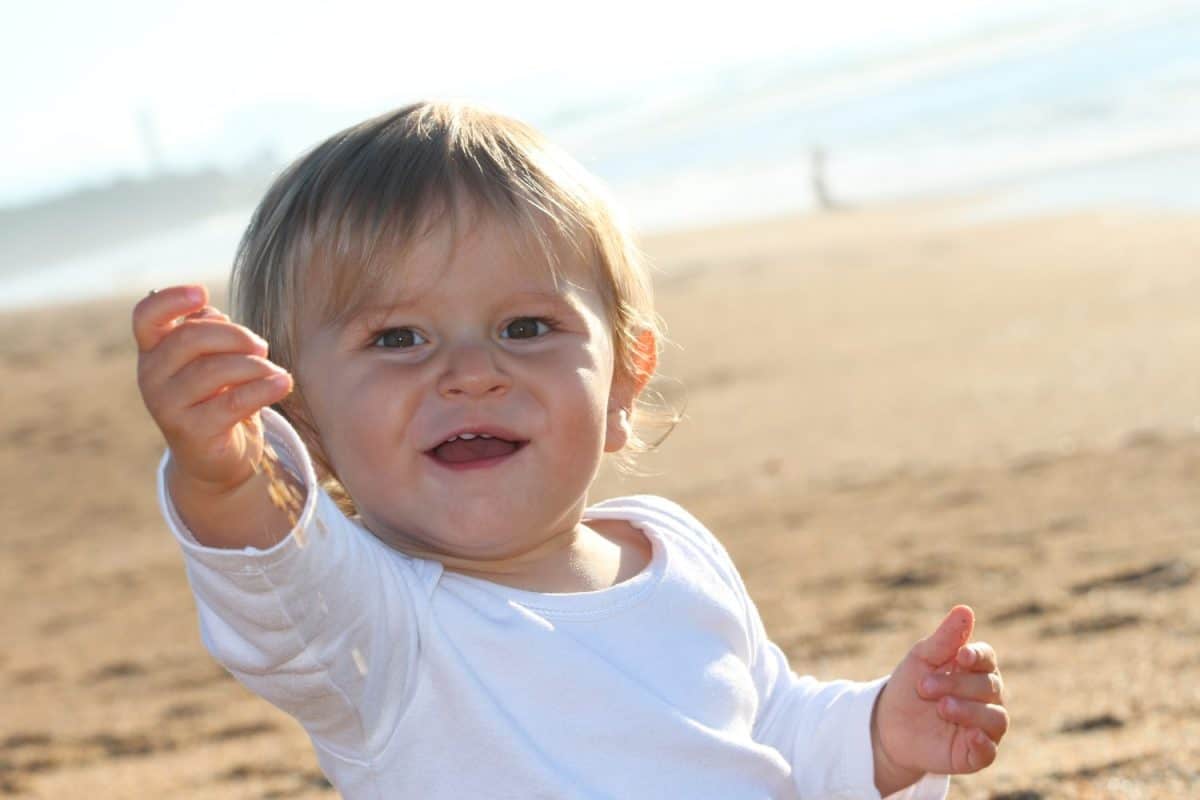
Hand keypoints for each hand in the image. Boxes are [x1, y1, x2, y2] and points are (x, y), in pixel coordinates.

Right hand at [133, 284, 292, 494]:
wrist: (218, 457)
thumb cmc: (217, 396)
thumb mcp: (212, 359)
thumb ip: (209, 333)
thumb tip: (215, 317)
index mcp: (153, 351)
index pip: (146, 317)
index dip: (170, 300)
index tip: (202, 293)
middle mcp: (150, 377)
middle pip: (190, 338)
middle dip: (234, 336)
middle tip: (261, 347)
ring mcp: (166, 407)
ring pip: (213, 370)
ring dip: (254, 365)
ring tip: (275, 371)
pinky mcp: (191, 433)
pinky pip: (232, 402)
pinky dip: (263, 389)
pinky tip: (283, 382)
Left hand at [872, 606, 1007, 792]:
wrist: (889, 726)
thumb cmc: (909, 687)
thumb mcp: (921, 659)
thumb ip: (945, 638)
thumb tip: (965, 609)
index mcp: (975, 670)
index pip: (988, 658)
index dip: (978, 656)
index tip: (961, 656)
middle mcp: (987, 697)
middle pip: (989, 686)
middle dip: (957, 684)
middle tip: (924, 686)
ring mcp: (984, 726)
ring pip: (995, 717)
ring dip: (970, 711)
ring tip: (942, 707)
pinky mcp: (976, 753)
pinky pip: (989, 750)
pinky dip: (983, 743)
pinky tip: (971, 736)